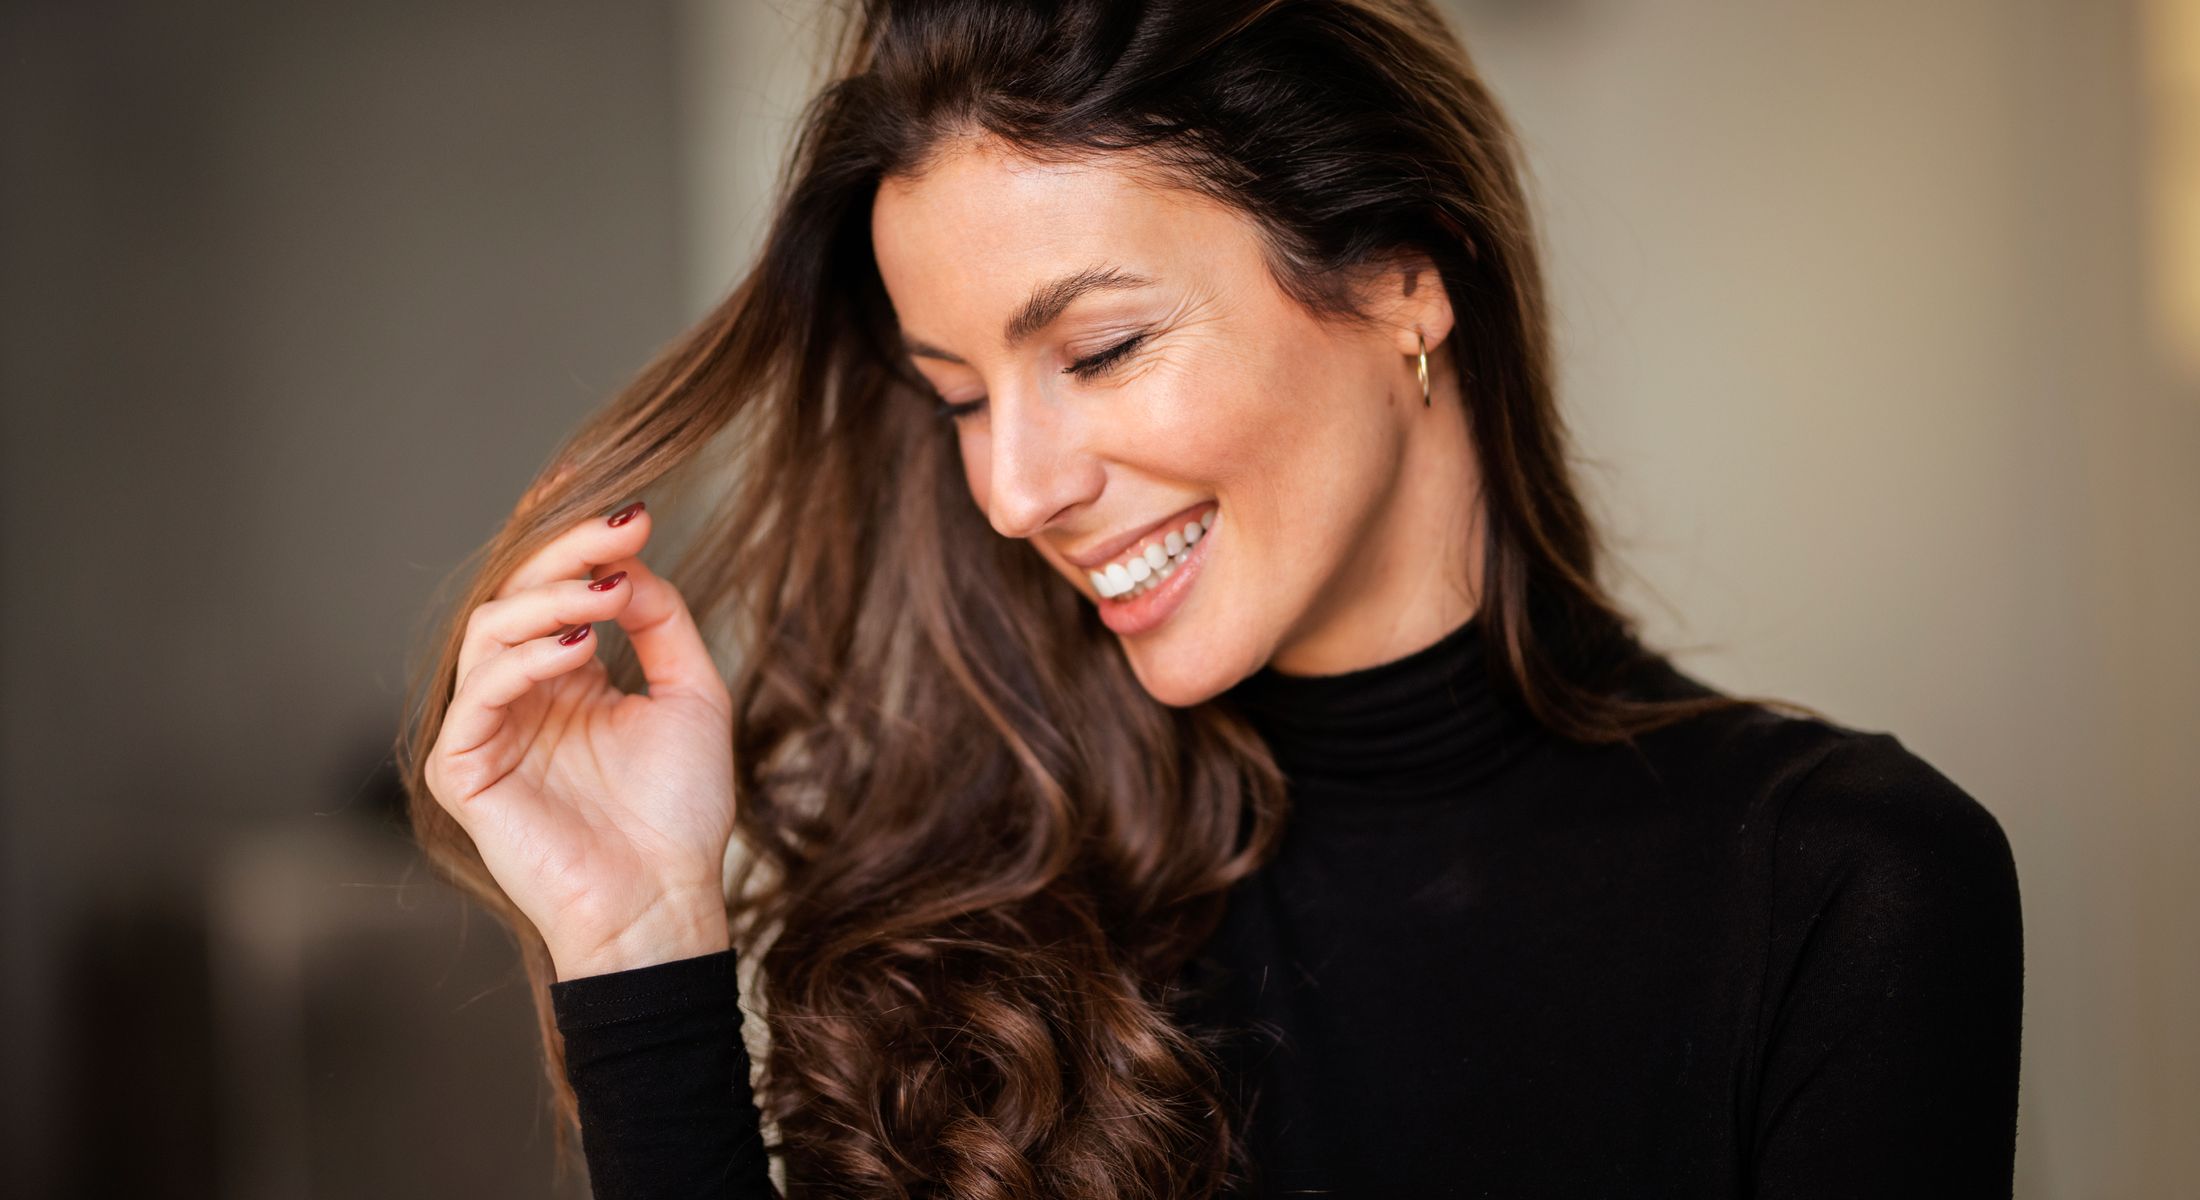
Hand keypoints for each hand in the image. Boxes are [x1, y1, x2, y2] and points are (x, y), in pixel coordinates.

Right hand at [423, 499, 737, 980]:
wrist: (665, 900)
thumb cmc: (680, 813)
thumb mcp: (691, 693)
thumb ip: (661, 620)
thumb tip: (629, 561)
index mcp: (566, 675)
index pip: (554, 587)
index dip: (577, 539)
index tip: (630, 505)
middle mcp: (520, 694)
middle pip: (518, 595)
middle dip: (569, 553)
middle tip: (623, 527)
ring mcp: (486, 729)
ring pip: (489, 631)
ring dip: (548, 599)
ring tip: (607, 590)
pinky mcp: (463, 770)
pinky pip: (477, 695)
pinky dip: (524, 660)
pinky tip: (577, 647)